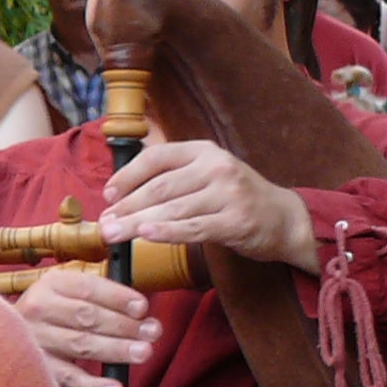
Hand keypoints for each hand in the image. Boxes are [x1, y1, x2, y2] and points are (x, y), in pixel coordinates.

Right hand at [15, 263, 160, 386]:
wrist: (3, 338)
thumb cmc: (53, 315)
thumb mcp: (69, 293)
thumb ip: (101, 296)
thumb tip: (142, 312)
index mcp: (51, 284)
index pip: (88, 288)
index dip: (118, 297)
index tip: (143, 308)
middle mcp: (38, 308)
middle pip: (87, 316)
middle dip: (124, 325)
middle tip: (152, 333)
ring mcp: (34, 339)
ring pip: (80, 345)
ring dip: (115, 350)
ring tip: (143, 353)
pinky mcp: (35, 368)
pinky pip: (67, 378)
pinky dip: (92, 386)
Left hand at [101, 140, 315, 270]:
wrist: (283, 218)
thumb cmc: (235, 198)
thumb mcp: (207, 173)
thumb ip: (174, 172)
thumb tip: (126, 177)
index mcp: (203, 150)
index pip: (156, 158)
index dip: (128, 175)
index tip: (108, 195)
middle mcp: (216, 166)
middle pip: (160, 187)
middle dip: (126, 207)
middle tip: (103, 225)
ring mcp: (228, 193)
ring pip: (173, 209)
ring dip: (137, 224)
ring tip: (114, 235)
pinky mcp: (236, 220)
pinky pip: (194, 228)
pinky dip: (167, 232)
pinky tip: (146, 236)